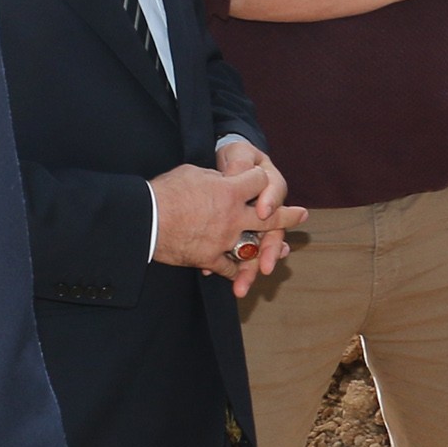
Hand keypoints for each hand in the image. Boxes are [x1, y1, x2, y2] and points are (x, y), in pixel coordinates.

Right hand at [153, 159, 304, 294]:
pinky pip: (230, 267)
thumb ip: (214, 177)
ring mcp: (224, 239)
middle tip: (302, 215)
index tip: (259, 180)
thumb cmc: (164, 192)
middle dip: (289, 215)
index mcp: (230, 190)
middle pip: (271, 216)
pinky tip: (242, 273)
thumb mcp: (192, 173)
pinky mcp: (210, 258)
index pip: (258, 181)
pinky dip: (236, 270)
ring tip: (282, 252)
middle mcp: (233, 216)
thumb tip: (223, 179)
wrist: (145, 220)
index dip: (258, 179)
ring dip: (270, 250)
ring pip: (255, 246)